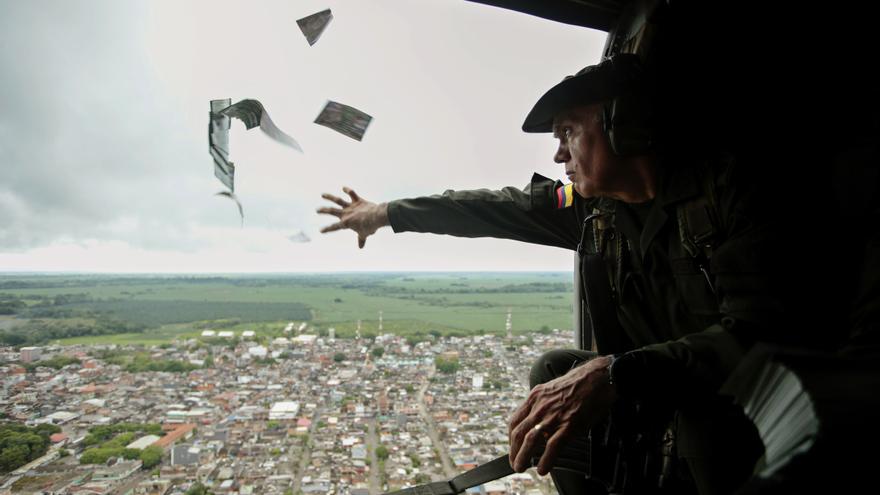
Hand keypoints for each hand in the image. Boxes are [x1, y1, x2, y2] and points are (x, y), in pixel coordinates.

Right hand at [317, 187, 388, 248]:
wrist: (376, 217)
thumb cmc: (370, 226)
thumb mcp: (364, 234)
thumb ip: (361, 239)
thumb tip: (361, 246)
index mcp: (346, 223)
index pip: (334, 227)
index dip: (327, 229)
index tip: (320, 230)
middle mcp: (346, 214)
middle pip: (332, 211)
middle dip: (323, 210)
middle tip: (317, 209)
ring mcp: (351, 206)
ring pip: (338, 200)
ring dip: (329, 197)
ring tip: (322, 195)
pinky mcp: (358, 201)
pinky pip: (352, 194)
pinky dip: (348, 190)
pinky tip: (343, 188)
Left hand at [508, 355, 616, 474]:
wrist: (596, 377)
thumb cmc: (578, 383)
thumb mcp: (552, 389)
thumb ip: (543, 404)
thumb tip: (541, 423)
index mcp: (535, 396)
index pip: (515, 420)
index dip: (511, 437)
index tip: (512, 446)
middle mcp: (540, 406)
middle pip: (518, 432)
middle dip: (513, 450)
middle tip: (513, 462)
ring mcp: (553, 416)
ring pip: (530, 440)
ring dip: (522, 457)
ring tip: (520, 467)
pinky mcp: (568, 425)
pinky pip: (552, 446)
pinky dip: (545, 460)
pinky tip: (542, 469)